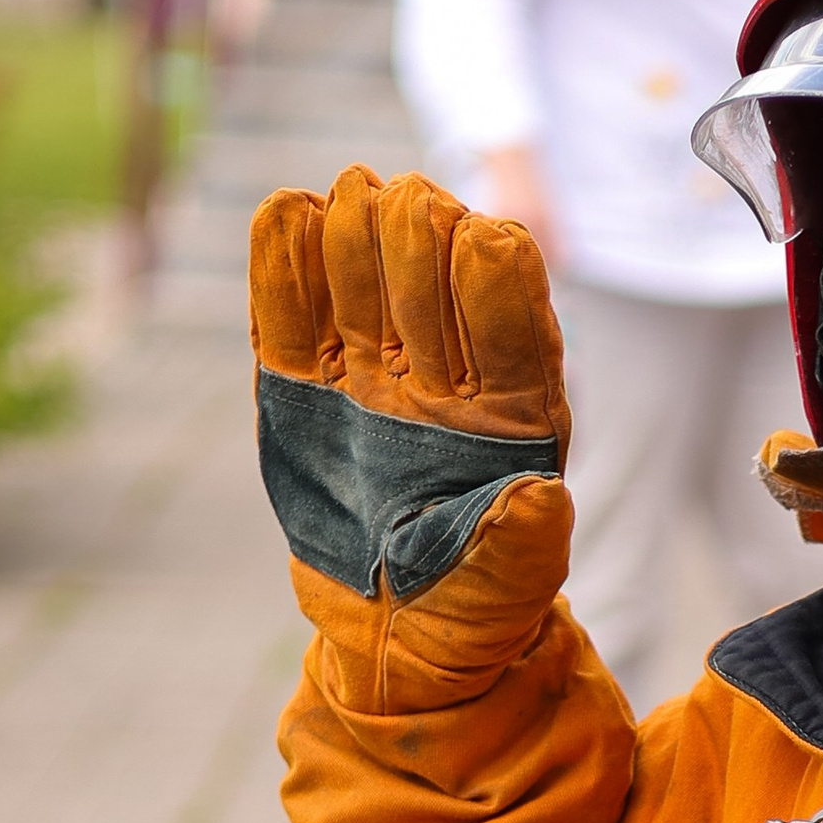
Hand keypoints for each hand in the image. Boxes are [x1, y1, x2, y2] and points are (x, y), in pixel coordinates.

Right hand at [252, 166, 573, 685]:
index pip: (511, 323)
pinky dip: (283, 264)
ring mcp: (369, 370)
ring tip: (349, 194)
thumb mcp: (508, 580)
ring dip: (357, 232)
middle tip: (406, 202)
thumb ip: (522, 539)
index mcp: (512, 406)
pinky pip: (288, 314)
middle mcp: (444, 372)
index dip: (497, 278)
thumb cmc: (472, 599)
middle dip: (421, 235)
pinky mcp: (301, 381)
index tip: (484, 237)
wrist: (395, 628)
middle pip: (433, 281)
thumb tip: (539, 496)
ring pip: (362, 281)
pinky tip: (288, 211)